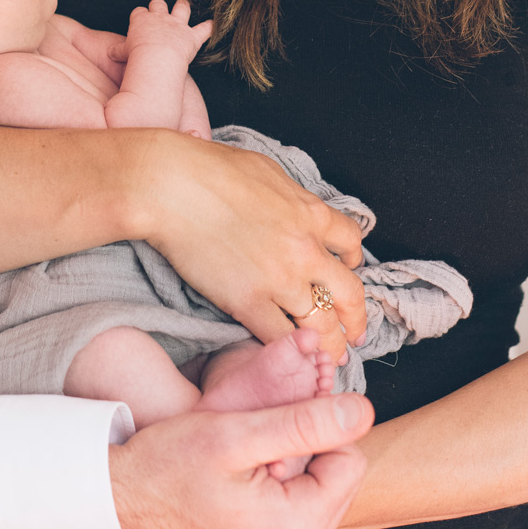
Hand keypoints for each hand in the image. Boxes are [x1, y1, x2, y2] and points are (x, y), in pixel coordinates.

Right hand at [104, 397, 374, 528]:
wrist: (117, 503)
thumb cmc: (165, 466)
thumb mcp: (236, 433)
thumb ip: (305, 423)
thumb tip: (363, 412)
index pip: (349, 458)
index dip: (312, 431)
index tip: (263, 434)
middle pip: (337, 479)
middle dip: (302, 453)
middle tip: (247, 450)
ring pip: (318, 492)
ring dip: (289, 469)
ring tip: (240, 467)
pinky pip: (296, 513)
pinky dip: (276, 490)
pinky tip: (238, 484)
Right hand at [124, 0, 212, 64]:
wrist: (156, 58)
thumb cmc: (137, 55)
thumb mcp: (121, 52)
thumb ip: (117, 50)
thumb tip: (110, 52)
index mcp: (142, 20)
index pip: (139, 12)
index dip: (140, 15)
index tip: (140, 20)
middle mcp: (160, 18)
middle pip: (158, 3)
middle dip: (159, 5)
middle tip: (159, 10)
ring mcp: (177, 25)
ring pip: (181, 8)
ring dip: (182, 7)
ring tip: (183, 5)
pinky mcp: (191, 36)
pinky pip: (204, 29)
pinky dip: (209, 27)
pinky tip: (213, 24)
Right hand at [126, 131, 365, 355]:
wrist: (171, 187)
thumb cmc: (209, 169)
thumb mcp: (268, 172)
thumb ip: (290, 198)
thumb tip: (293, 209)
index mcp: (311, 214)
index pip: (351, 243)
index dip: (352, 261)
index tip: (347, 271)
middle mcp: (306, 250)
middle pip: (349, 293)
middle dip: (356, 318)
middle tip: (356, 334)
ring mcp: (280, 280)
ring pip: (321, 324)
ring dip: (330, 345)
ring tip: (331, 359)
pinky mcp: (248, 303)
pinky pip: (281, 337)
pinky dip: (290, 350)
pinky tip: (293, 357)